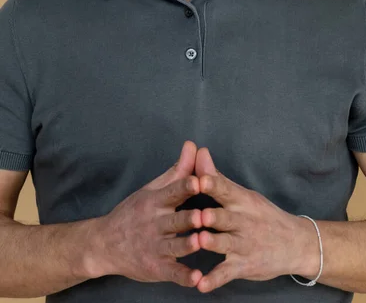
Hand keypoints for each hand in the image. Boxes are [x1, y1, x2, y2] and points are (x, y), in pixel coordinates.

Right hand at [90, 141, 204, 286]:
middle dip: (188, 219)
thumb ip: (177, 170)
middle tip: (203, 215)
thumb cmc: (135, 212)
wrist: (104, 244)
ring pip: (174, 246)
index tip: (199, 181)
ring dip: (187, 245)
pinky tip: (197, 279)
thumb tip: (192, 145)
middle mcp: (155, 224)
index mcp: (155, 202)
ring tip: (201, 242)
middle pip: (175, 220)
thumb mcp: (153, 189)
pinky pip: (171, 272)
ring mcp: (155, 247)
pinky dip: (183, 277)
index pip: (172, 192)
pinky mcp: (156, 268)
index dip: (185, 187)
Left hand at [193, 147, 306, 292]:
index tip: (199, 179)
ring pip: (226, 243)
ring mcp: (243, 244)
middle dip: (213, 216)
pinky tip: (200, 285)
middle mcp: (243, 221)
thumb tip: (198, 152)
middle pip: (226, 217)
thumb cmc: (262, 215)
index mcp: (241, 201)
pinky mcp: (243, 265)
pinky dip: (214, 280)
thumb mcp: (244, 195)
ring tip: (199, 241)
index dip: (213, 184)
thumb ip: (217, 178)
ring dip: (213, 242)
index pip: (226, 190)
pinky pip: (227, 273)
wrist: (296, 244)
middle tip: (199, 214)